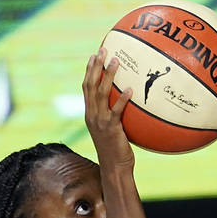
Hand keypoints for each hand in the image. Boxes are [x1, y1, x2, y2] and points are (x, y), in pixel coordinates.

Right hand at [83, 48, 133, 170]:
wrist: (114, 167)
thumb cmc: (116, 149)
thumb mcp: (112, 128)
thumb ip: (114, 113)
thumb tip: (128, 98)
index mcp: (90, 114)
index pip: (86, 87)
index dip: (89, 70)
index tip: (94, 55)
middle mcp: (92, 115)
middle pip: (91, 85)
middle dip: (96, 66)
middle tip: (103, 50)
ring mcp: (100, 122)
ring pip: (101, 94)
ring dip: (108, 76)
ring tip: (116, 61)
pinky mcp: (111, 129)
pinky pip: (116, 111)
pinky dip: (122, 99)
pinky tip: (129, 89)